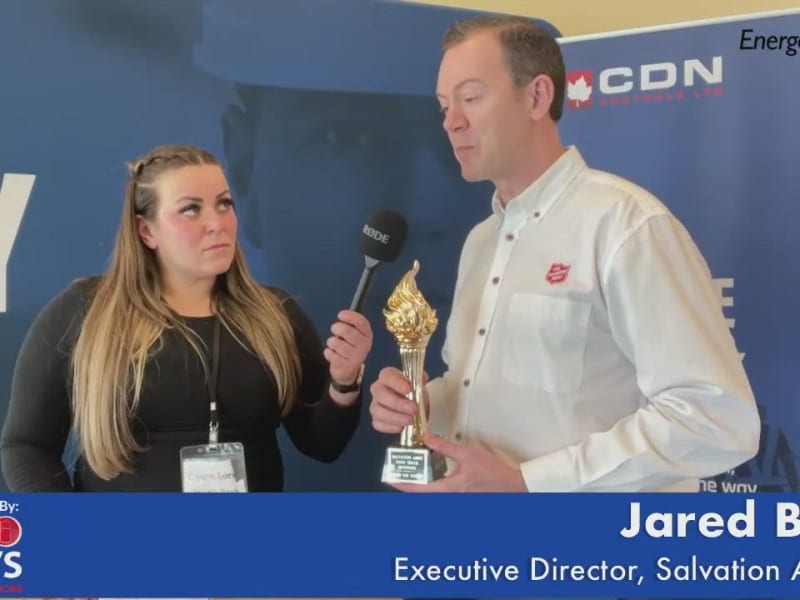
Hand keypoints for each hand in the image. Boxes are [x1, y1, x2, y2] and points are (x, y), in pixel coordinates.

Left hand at [324, 310, 371, 385]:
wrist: (348, 370)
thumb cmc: (349, 347)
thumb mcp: (355, 335)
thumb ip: (351, 324)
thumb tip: (343, 314)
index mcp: (367, 335)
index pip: (362, 322)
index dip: (350, 316)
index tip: (340, 315)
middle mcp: (365, 346)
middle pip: (348, 332)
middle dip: (337, 328)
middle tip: (334, 329)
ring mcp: (357, 357)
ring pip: (338, 344)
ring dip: (331, 342)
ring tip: (332, 343)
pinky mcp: (347, 366)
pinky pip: (332, 355)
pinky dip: (328, 352)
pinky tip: (331, 353)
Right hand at [369, 367, 427, 433]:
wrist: (414, 406)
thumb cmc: (414, 392)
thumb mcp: (420, 384)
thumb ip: (420, 380)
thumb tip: (423, 377)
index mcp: (387, 376)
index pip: (387, 376)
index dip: (397, 383)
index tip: (409, 389)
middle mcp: (378, 389)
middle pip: (380, 394)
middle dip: (397, 403)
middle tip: (413, 408)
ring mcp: (375, 405)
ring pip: (378, 411)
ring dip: (395, 417)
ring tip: (411, 420)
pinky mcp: (376, 419)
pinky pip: (378, 424)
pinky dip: (391, 427)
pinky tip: (402, 427)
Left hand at [391, 433, 527, 492]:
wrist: (511, 484)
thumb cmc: (493, 472)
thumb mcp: (466, 453)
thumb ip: (444, 446)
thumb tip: (427, 438)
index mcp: (448, 488)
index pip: (418, 489)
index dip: (402, 484)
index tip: (390, 478)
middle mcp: (449, 496)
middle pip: (421, 492)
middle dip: (407, 482)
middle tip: (397, 471)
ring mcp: (453, 496)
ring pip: (429, 492)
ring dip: (418, 482)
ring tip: (410, 469)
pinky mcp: (458, 494)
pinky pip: (439, 490)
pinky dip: (430, 481)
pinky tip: (429, 470)